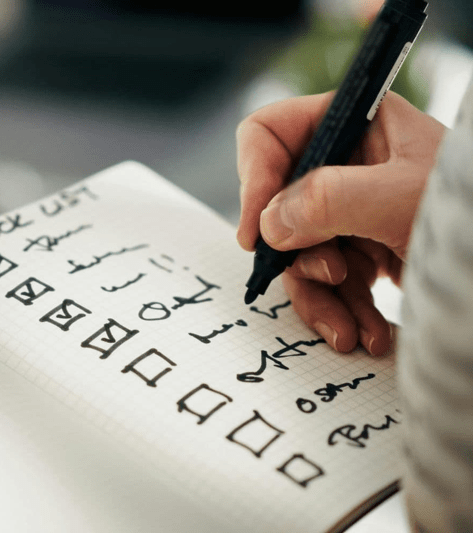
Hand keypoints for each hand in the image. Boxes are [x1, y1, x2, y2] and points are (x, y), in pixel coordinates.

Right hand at [235, 91, 444, 354]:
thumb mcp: (398, 199)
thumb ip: (325, 201)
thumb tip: (269, 226)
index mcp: (355, 124)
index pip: (271, 134)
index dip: (254, 179)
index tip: (257, 233)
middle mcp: (349, 163)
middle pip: (280, 205)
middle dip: (297, 255)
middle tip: (325, 278)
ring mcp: (356, 210)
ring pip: (300, 252)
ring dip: (320, 298)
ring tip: (348, 332)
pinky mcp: (366, 250)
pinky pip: (328, 280)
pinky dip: (341, 310)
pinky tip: (365, 334)